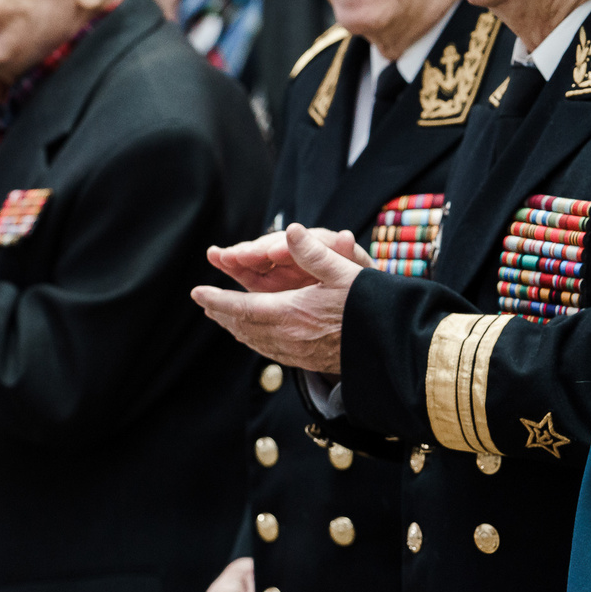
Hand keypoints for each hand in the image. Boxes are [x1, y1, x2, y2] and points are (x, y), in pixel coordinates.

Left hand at [193, 224, 369, 374]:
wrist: (392, 348)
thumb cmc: (371, 306)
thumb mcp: (345, 272)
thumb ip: (315, 253)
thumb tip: (291, 229)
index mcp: (291, 314)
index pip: (242, 308)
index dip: (217, 300)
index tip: (198, 293)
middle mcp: (288, 337)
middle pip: (244, 327)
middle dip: (222, 314)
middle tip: (206, 305)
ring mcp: (297, 353)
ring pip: (256, 342)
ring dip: (237, 329)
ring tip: (225, 319)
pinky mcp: (308, 362)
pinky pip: (271, 352)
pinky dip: (256, 341)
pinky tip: (257, 338)